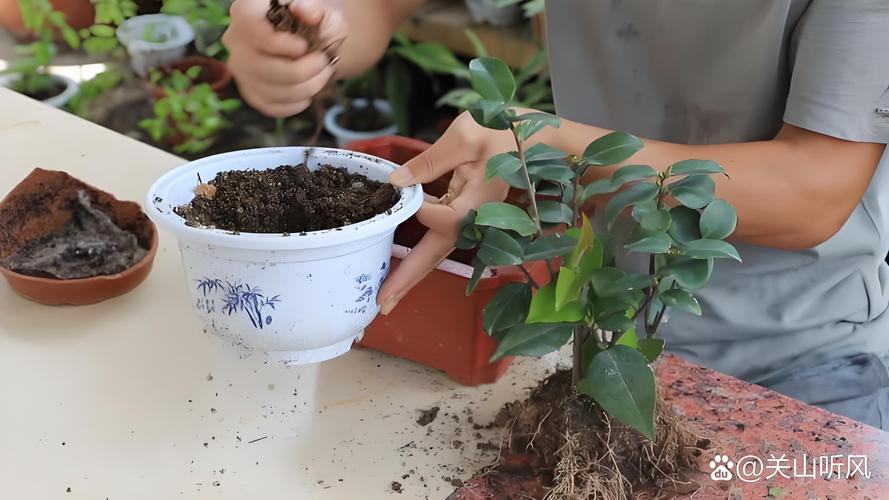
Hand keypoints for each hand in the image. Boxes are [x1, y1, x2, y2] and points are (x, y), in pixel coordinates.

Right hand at [223, 0, 346, 116]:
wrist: (313, 40)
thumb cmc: (314, 21)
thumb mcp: (320, 8)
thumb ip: (314, 7)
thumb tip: (306, 12)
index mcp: (247, 11)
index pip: (250, 29)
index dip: (278, 44)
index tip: (304, 47)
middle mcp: (236, 40)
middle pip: (260, 66)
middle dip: (300, 72)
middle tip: (324, 64)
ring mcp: (240, 68)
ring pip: (266, 90)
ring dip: (303, 89)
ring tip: (322, 76)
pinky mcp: (249, 90)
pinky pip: (267, 106)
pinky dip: (292, 105)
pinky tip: (307, 95)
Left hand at [376, 111, 519, 314]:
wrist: (536, 140)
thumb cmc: (503, 132)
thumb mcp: (465, 136)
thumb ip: (429, 161)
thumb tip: (397, 181)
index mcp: (477, 202)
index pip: (439, 217)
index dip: (417, 208)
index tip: (400, 189)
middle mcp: (474, 220)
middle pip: (435, 255)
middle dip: (407, 280)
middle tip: (381, 305)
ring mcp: (471, 221)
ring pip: (436, 252)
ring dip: (411, 274)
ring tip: (386, 297)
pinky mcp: (465, 216)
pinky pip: (439, 239)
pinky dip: (419, 255)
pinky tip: (399, 266)